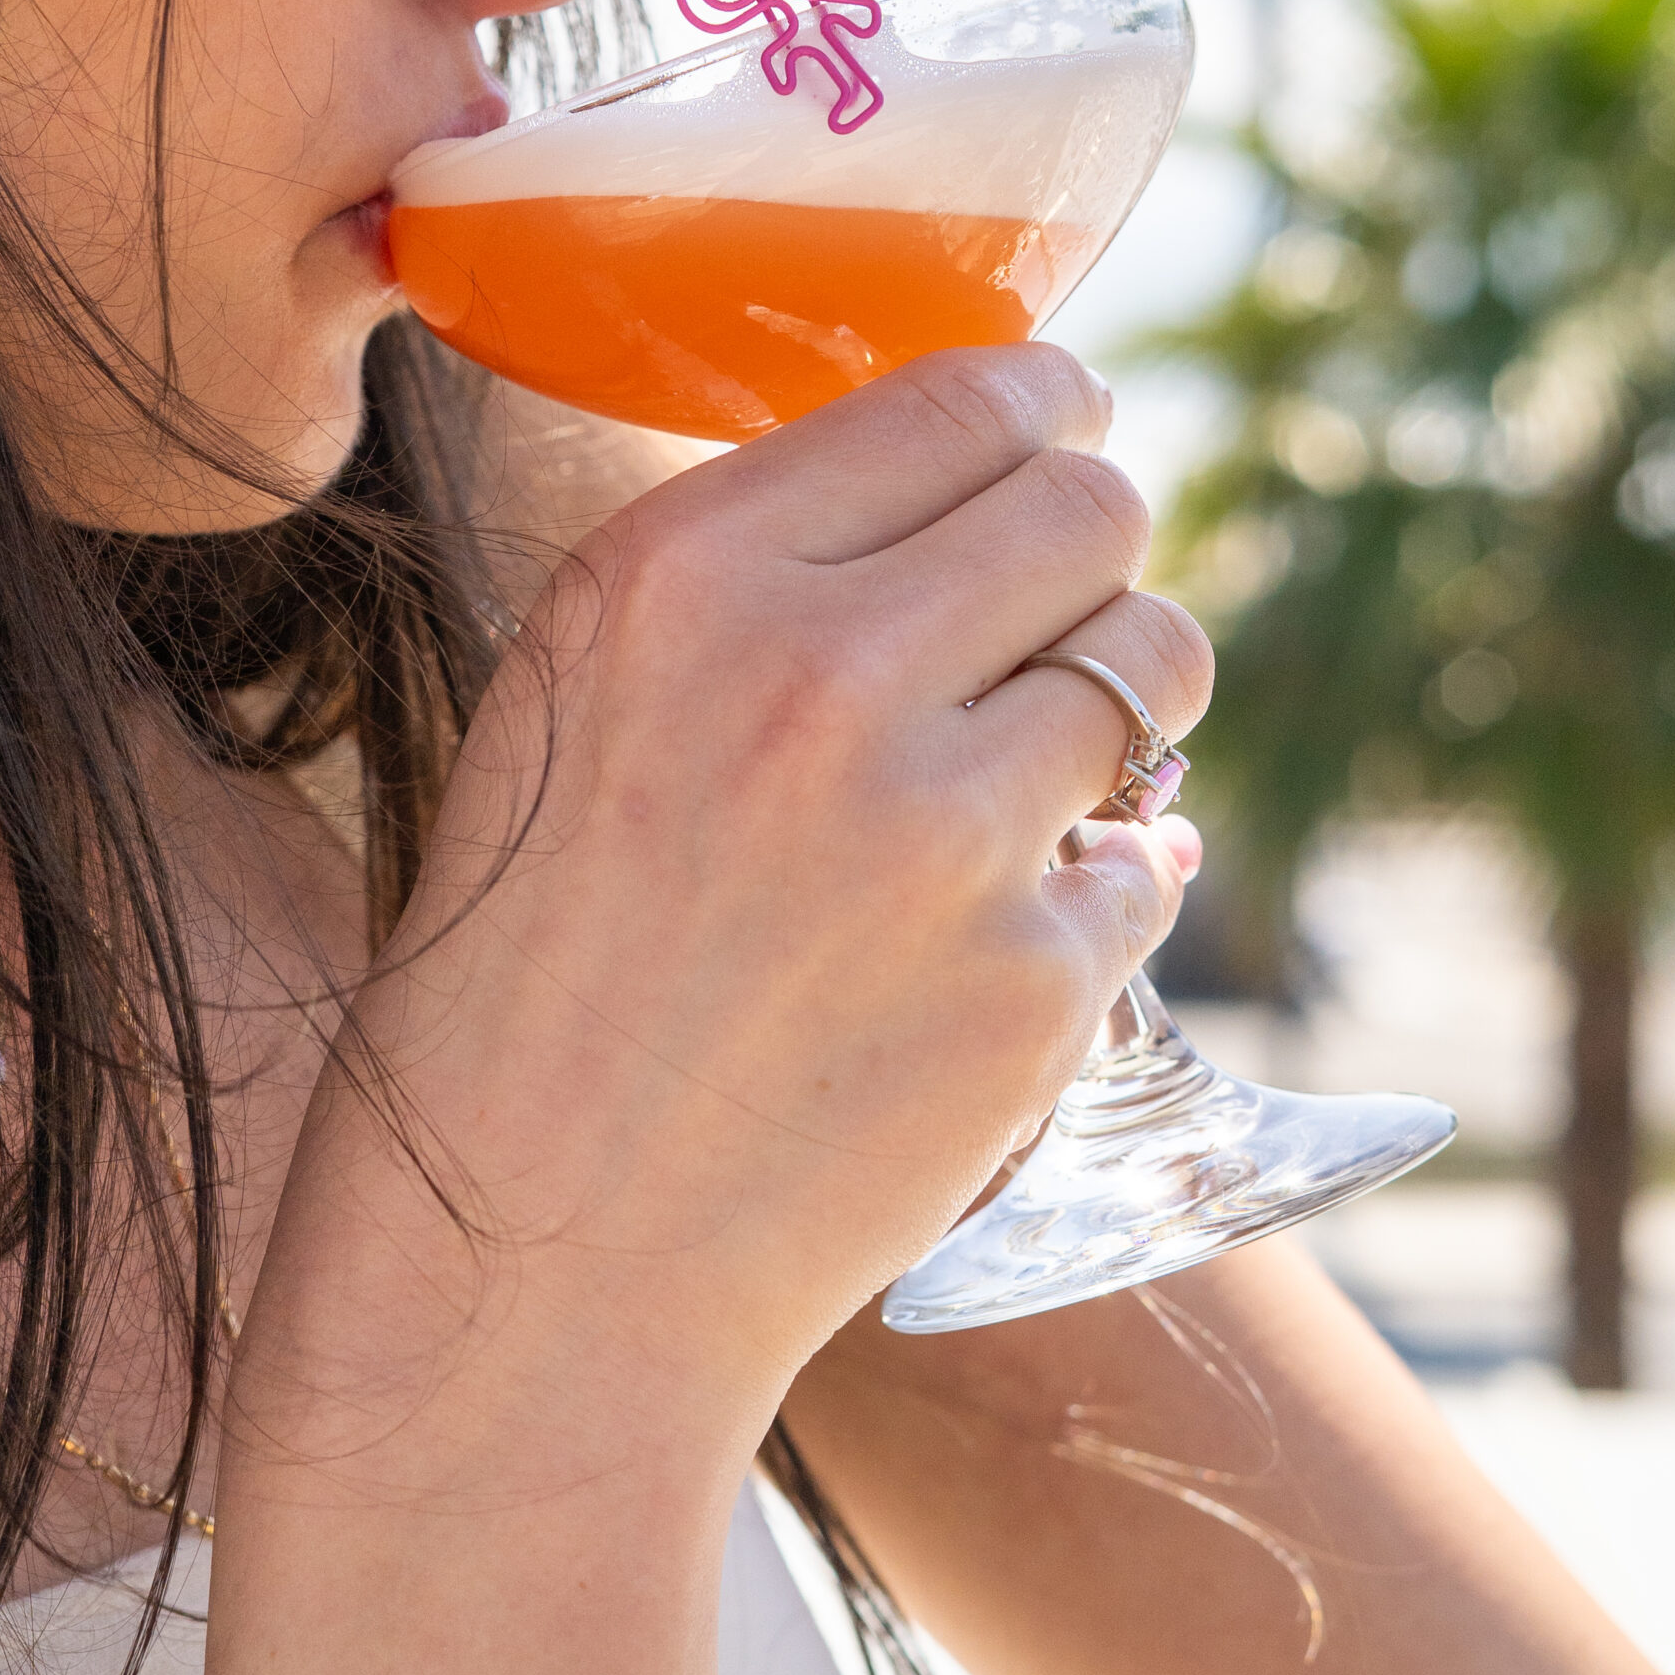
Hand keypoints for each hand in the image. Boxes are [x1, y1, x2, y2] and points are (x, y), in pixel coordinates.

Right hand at [241, 346, 1210, 1466]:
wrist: (519, 1279)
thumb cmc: (528, 979)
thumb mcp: (575, 705)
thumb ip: (758, 576)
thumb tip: (994, 483)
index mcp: (681, 578)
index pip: (969, 394)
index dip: (1050, 406)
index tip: (1068, 429)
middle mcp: (817, 676)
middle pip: (1094, 506)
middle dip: (1098, 545)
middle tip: (1065, 602)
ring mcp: (943, 838)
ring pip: (1155, 665)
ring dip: (1127, 699)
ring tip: (1038, 769)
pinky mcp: (1033, 989)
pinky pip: (1152, 864)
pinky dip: (1100, 890)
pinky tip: (991, 942)